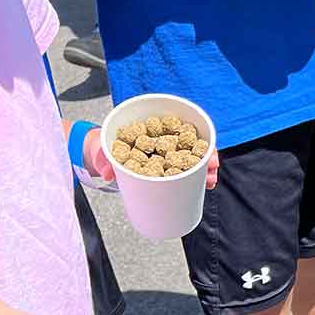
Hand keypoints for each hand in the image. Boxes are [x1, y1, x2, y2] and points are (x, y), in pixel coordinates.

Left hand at [83, 128, 219, 188]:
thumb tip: (108, 174)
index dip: (195, 140)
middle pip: (191, 145)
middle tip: (213, 169)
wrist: (101, 151)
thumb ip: (105, 161)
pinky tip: (206, 185)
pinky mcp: (164, 169)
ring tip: (211, 182)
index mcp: (150, 129)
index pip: (179, 131)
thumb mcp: (103, 150)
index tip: (206, 151)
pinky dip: (195, 178)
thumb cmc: (104, 145)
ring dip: (203, 170)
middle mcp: (161, 140)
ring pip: (190, 159)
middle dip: (205, 157)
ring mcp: (165, 155)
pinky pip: (183, 171)